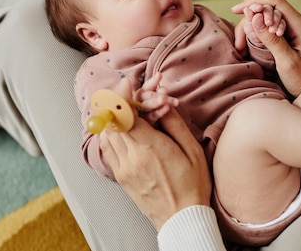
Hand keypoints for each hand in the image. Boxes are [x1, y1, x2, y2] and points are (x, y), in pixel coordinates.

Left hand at [101, 78, 211, 229]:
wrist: (182, 219)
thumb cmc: (193, 185)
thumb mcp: (192, 150)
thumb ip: (174, 123)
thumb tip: (161, 102)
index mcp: (151, 149)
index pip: (127, 114)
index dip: (124, 94)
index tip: (127, 81)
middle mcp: (132, 158)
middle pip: (114, 120)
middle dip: (122, 101)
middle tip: (131, 91)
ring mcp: (123, 168)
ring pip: (107, 133)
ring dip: (115, 116)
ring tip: (127, 107)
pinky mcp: (120, 176)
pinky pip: (108, 148)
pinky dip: (111, 132)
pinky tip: (122, 127)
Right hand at [135, 73, 178, 125]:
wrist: (146, 129)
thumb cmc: (153, 109)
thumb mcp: (156, 98)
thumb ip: (158, 90)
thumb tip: (162, 82)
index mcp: (141, 94)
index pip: (147, 86)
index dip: (153, 81)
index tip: (160, 75)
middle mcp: (137, 102)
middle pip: (148, 96)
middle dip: (158, 93)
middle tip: (167, 91)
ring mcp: (139, 113)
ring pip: (147, 106)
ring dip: (157, 102)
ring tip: (166, 101)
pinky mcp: (143, 123)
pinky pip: (151, 117)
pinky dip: (160, 112)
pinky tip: (167, 108)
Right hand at [232, 0, 300, 95]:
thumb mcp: (287, 62)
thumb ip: (272, 40)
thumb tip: (255, 18)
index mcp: (300, 25)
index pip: (275, 2)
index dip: (255, 2)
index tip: (238, 10)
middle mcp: (297, 22)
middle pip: (269, 7)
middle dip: (251, 16)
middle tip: (239, 38)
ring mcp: (293, 28)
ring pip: (267, 16)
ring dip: (252, 26)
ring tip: (241, 44)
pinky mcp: (288, 35)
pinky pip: (269, 26)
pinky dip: (257, 31)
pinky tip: (247, 41)